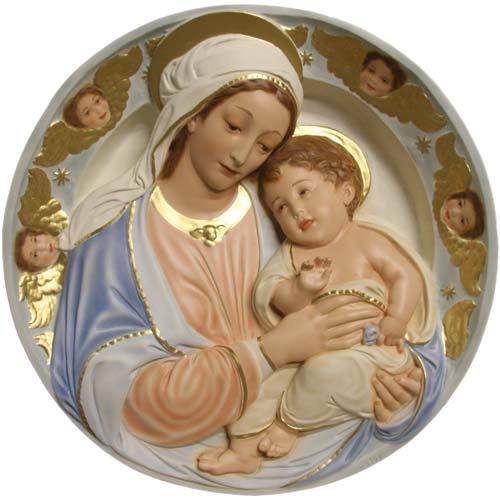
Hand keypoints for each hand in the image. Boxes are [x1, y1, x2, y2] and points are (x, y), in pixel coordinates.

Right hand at [262, 294, 382, 366]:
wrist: (277, 346)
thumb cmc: (286, 328)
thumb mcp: (299, 313)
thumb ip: (313, 308)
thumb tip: (326, 303)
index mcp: (313, 311)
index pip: (335, 301)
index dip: (350, 297)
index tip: (362, 294)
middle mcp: (320, 323)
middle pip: (345, 315)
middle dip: (362, 312)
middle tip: (376, 310)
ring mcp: (322, 337)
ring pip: (346, 329)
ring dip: (361, 325)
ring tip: (372, 322)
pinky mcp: (322, 349)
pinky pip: (342, 344)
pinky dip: (353, 340)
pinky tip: (361, 336)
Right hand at [297, 257, 331, 293]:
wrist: (305, 292)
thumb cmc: (315, 289)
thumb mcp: (323, 283)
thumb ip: (327, 275)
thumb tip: (330, 268)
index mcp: (323, 273)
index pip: (326, 264)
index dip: (328, 260)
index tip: (329, 259)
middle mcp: (316, 270)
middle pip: (319, 261)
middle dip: (320, 258)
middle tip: (321, 259)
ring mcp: (310, 270)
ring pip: (312, 261)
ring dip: (312, 261)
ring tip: (312, 264)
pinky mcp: (303, 270)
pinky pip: (304, 264)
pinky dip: (306, 263)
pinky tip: (309, 265)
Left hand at [372, 367, 422, 422]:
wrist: (380, 384)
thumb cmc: (393, 374)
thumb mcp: (401, 368)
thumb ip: (408, 367)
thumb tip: (417, 369)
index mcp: (411, 389)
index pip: (415, 389)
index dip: (408, 384)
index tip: (399, 377)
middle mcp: (405, 399)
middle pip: (400, 394)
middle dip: (389, 383)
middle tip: (379, 373)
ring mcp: (395, 407)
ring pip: (392, 403)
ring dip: (382, 392)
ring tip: (374, 381)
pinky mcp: (386, 414)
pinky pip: (384, 416)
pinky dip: (380, 410)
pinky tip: (375, 402)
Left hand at [378, 316, 406, 352]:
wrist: (397, 317)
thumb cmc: (387, 321)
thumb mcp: (380, 324)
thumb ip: (376, 330)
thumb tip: (368, 332)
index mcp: (383, 331)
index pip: (379, 340)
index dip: (378, 342)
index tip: (378, 341)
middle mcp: (390, 334)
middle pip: (386, 343)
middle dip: (385, 342)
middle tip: (385, 339)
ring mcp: (396, 335)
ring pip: (392, 344)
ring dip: (390, 343)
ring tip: (390, 340)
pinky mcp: (401, 336)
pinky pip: (401, 343)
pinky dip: (401, 348)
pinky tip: (400, 352)